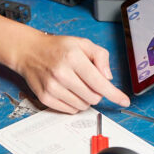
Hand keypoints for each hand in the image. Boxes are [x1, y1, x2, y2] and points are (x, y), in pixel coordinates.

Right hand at [15, 32, 129, 113]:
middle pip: (93, 97)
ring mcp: (52, 87)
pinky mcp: (45, 97)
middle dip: (97, 92)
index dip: (114, 94)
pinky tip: (68, 91)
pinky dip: (74, 103)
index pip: (100, 82)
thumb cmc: (57, 48)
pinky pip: (70, 110)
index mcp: (73, 58)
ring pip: (83, 105)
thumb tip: (107, 77)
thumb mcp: (83, 43)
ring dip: (85, 98)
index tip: (124, 101)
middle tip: (89, 81)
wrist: (29, 51)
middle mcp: (62, 73)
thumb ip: (100, 57)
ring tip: (76, 84)